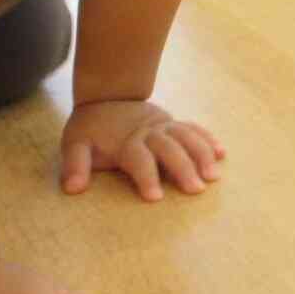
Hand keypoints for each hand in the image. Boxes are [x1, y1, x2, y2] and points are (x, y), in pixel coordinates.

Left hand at [61, 99, 223, 200]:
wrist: (106, 96)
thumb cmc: (91, 128)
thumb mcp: (75, 144)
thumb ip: (75, 165)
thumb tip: (73, 188)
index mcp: (126, 140)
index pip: (138, 158)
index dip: (146, 176)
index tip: (155, 197)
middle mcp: (149, 132)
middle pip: (170, 148)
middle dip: (183, 167)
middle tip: (196, 189)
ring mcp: (164, 125)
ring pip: (187, 136)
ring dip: (202, 154)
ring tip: (213, 176)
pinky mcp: (173, 123)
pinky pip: (194, 128)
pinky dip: (207, 139)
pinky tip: (221, 153)